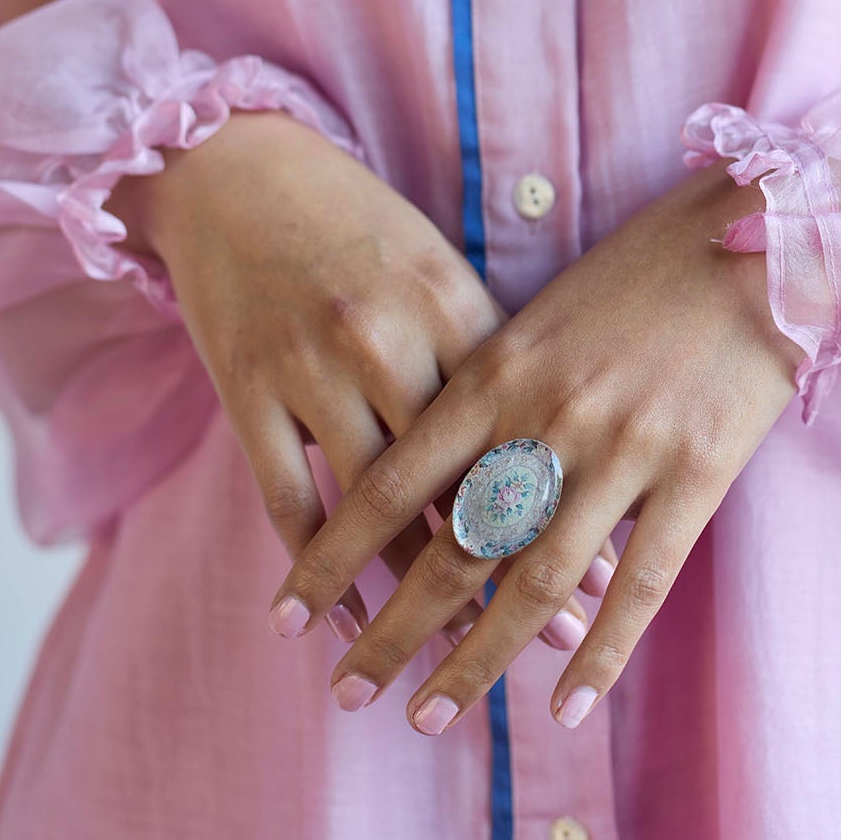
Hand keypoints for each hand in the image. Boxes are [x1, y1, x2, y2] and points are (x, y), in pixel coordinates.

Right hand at [105, 109, 615, 647]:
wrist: (240, 171)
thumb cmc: (364, 230)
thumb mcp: (442, 273)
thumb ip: (497, 360)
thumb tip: (568, 464)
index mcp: (451, 302)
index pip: (519, 432)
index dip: (561, 515)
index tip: (600, 592)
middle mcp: (385, 337)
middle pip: (453, 481)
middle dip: (500, 578)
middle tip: (538, 654)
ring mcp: (310, 366)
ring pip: (375, 511)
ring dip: (409, 599)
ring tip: (440, 668)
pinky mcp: (246, 389)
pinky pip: (287, 502)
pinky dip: (315, 573)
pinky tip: (333, 625)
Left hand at [265, 157, 805, 730]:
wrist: (751, 233)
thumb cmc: (635, 274)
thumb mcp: (539, 320)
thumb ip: (487, 397)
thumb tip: (437, 488)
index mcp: (495, 369)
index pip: (391, 484)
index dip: (334, 559)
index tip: (287, 618)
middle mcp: (547, 415)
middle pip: (452, 548)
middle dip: (392, 631)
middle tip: (347, 694)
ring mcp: (625, 448)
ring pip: (536, 581)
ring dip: (477, 659)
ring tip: (429, 717)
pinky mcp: (697, 471)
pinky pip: (642, 583)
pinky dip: (601, 654)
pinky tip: (566, 709)